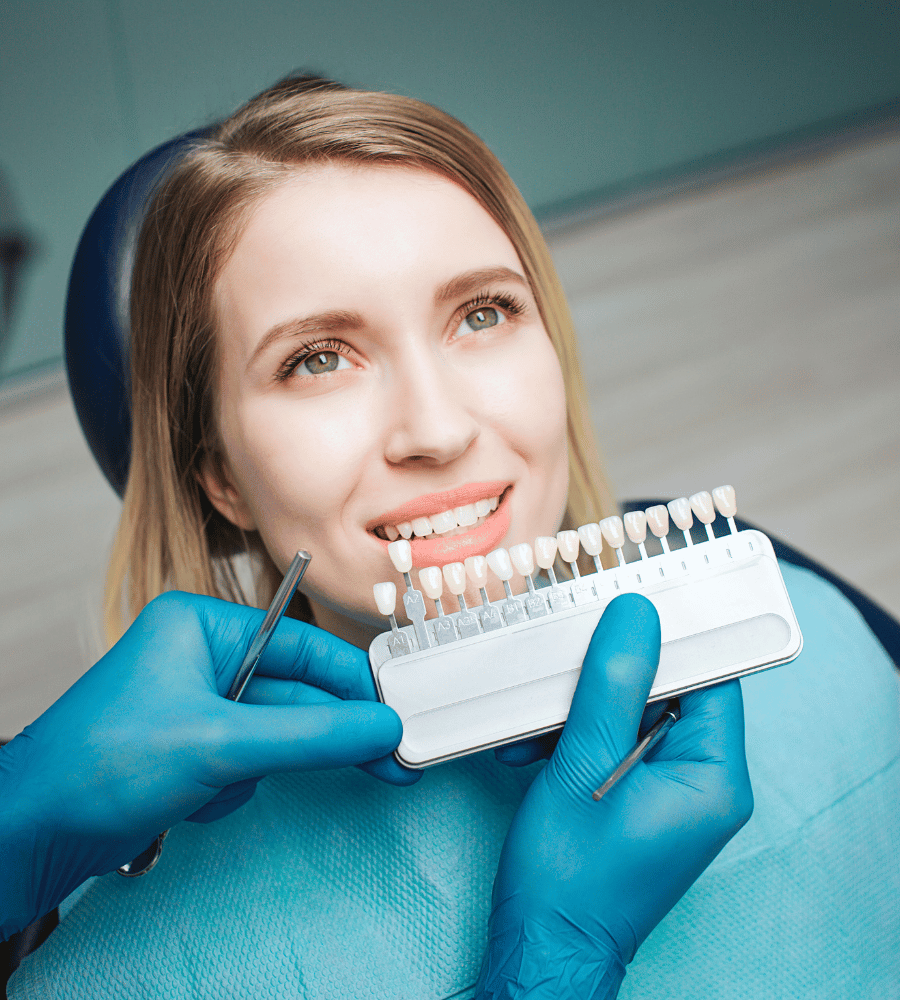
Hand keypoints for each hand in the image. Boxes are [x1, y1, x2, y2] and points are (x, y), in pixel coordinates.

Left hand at [0, 591, 412, 938]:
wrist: (34, 831)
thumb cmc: (102, 765)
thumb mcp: (221, 743)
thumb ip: (312, 734)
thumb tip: (381, 728)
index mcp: (201, 626)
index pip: (302, 646)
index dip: (352, 682)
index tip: (394, 715)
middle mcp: (201, 657)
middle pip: (295, 692)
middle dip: (330, 733)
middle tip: (390, 760)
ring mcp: (196, 704)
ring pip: (273, 733)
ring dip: (262, 767)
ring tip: (221, 788)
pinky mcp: (192, 746)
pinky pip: (247, 760)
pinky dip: (235, 786)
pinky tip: (196, 800)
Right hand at [476, 594, 752, 998]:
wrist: (542, 948)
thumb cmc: (567, 878)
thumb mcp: (583, 767)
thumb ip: (613, 686)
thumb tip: (636, 616)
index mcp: (713, 777)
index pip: (710, 676)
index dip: (670, 638)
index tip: (626, 608)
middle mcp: (703, 784)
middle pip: (666, 692)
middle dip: (604, 679)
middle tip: (560, 669)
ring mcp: (671, 794)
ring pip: (632, 715)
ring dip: (578, 710)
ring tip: (533, 726)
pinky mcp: (639, 800)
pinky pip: (614, 744)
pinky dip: (573, 738)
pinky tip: (533, 748)